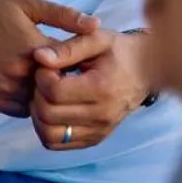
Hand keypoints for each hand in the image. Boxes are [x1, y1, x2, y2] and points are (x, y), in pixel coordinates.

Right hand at [0, 0, 98, 116]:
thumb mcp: (25, 3)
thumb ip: (63, 16)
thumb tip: (97, 25)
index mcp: (34, 48)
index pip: (72, 65)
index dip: (78, 62)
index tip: (80, 59)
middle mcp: (20, 74)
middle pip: (57, 88)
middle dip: (62, 81)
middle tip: (63, 72)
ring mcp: (4, 90)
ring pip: (39, 103)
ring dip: (44, 94)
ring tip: (43, 79)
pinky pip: (19, 110)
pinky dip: (26, 101)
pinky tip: (24, 85)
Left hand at [30, 30, 151, 150]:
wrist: (145, 72)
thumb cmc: (118, 52)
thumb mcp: (96, 39)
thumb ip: (67, 48)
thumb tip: (39, 57)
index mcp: (101, 89)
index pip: (54, 91)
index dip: (41, 76)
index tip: (47, 66)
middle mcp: (101, 115)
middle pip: (47, 114)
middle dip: (37, 94)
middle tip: (45, 80)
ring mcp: (98, 131)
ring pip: (48, 134)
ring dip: (38, 113)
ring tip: (46, 95)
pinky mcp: (94, 139)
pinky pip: (56, 143)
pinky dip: (45, 128)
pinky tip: (52, 108)